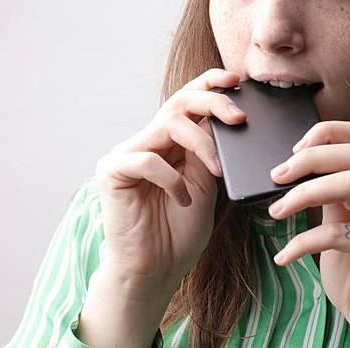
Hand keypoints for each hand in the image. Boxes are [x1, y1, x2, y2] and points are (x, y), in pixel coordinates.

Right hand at [94, 68, 245, 292]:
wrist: (156, 270)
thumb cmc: (181, 230)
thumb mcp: (206, 185)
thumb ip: (209, 151)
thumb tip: (222, 121)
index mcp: (172, 142)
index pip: (189, 101)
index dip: (211, 83)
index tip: (237, 79)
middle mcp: (149, 141)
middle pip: (180, 101)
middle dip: (213, 102)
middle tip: (238, 118)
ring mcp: (129, 153)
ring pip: (168, 123)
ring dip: (202, 145)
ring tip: (216, 172)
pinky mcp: (112, 170)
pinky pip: (147, 159)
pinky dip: (172, 178)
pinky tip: (182, 199)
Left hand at [268, 121, 349, 346]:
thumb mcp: (342, 227)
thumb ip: (330, 198)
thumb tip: (296, 171)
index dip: (326, 132)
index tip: (295, 148)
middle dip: (309, 158)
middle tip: (277, 175)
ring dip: (304, 193)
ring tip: (277, 211)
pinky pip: (336, 234)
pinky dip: (302, 241)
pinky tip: (284, 255)